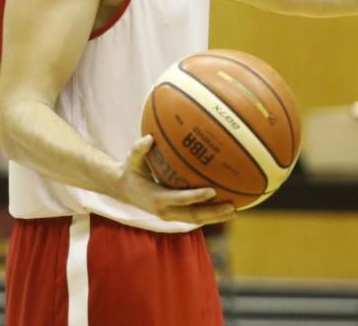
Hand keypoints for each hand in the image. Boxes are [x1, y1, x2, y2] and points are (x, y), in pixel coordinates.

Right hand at [111, 135, 236, 225]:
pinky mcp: (174, 215)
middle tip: (232, 207)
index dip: (196, 197)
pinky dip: (210, 214)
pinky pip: (194, 216)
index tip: (213, 191)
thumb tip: (148, 138)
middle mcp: (165, 210)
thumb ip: (139, 149)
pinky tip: (226, 208)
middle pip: (193, 215)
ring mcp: (170, 215)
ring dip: (215, 217)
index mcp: (157, 198)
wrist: (122, 189)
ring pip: (196, 219)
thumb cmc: (130, 170)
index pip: (180, 199)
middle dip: (213, 213)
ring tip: (235, 211)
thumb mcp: (131, 159)